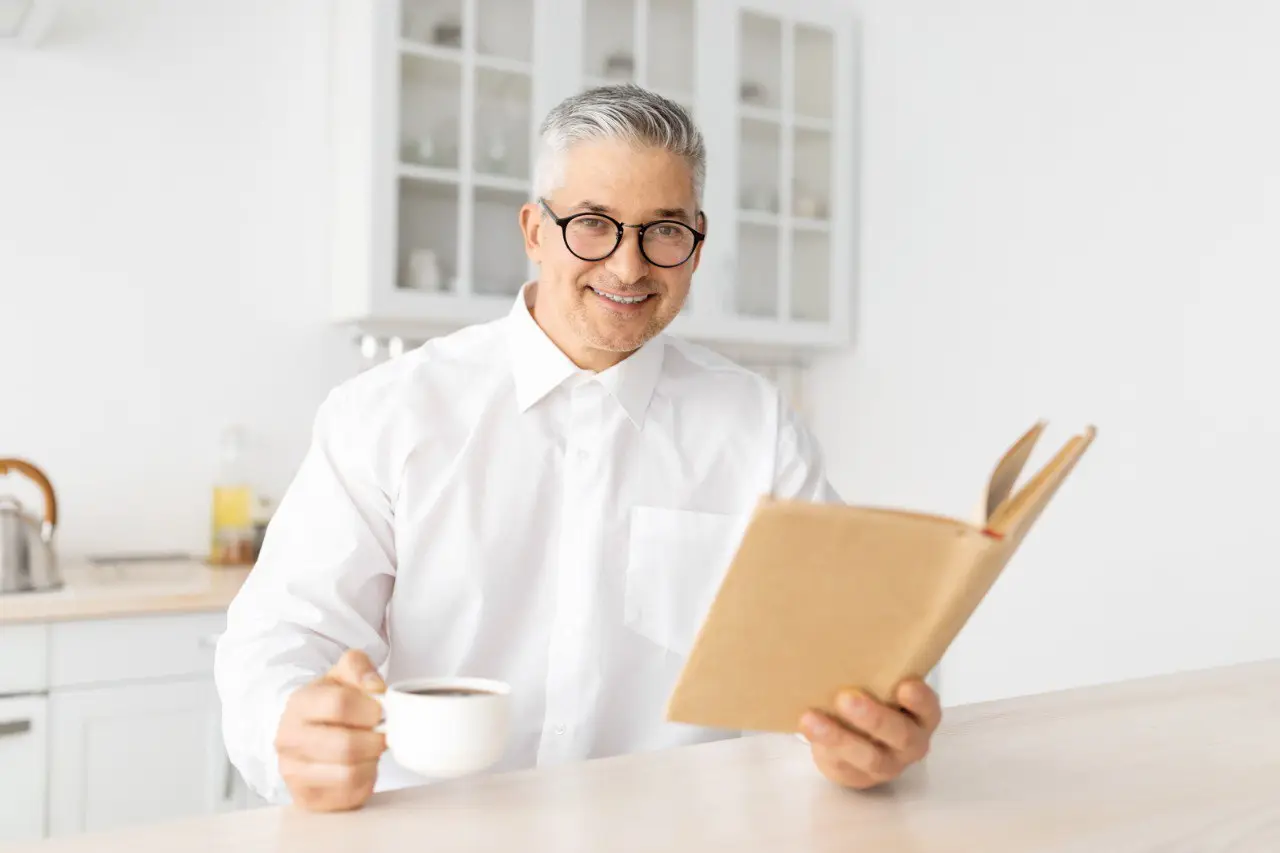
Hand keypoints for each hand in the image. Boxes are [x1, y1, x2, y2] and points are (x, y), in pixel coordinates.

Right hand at [275, 649, 387, 811]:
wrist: (303, 731)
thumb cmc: (327, 702)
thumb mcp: (341, 674)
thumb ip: (359, 667)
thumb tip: (376, 688)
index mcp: (299, 704)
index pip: (340, 704)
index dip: (370, 708)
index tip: (381, 710)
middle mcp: (289, 740)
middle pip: (346, 746)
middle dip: (375, 739)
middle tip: (382, 733)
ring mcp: (295, 773)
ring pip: (349, 774)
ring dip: (371, 761)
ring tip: (370, 748)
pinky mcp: (308, 798)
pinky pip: (350, 794)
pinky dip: (366, 780)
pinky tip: (362, 766)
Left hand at [800, 678, 940, 790]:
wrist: (859, 738)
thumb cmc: (875, 697)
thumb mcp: (884, 683)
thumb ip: (879, 667)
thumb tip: (853, 620)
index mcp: (922, 715)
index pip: (928, 708)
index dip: (919, 700)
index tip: (905, 685)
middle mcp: (910, 741)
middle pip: (899, 735)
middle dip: (874, 718)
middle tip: (846, 699)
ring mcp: (886, 763)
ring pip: (868, 756)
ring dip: (839, 737)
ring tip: (811, 719)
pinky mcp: (858, 776)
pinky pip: (842, 764)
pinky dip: (822, 746)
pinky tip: (806, 726)